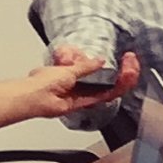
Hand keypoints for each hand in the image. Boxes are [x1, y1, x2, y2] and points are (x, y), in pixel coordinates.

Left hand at [21, 49, 141, 117]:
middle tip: (129, 63)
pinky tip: (120, 81)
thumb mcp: (69, 68)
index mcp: (68, 72)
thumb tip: (100, 61)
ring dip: (117, 80)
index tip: (119, 58)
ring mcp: (78, 95)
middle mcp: (74, 84)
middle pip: (102, 80)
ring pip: (103, 88)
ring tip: (129, 70)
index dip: (108, 64)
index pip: (93, 68)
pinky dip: (111, 90)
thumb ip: (87, 66)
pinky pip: (100, 97)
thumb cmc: (40, 82)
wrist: (33, 97)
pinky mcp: (80, 104)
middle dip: (118, 72)